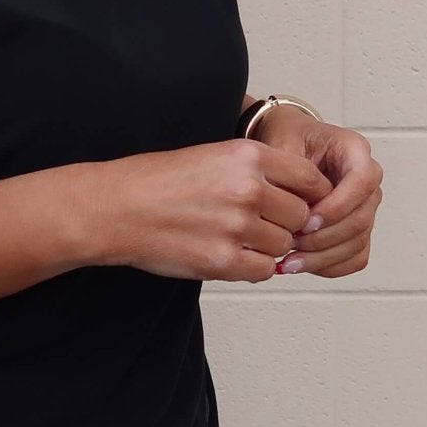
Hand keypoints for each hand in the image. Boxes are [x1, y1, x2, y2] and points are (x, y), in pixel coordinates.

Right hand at [98, 135, 328, 283]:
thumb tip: (301, 200)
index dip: (310, 195)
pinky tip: (229, 254)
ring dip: (267, 246)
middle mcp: (247, 189)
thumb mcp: (213, 156)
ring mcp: (236, 226)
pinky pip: (263, 270)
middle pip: (301, 216)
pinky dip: (252, 267)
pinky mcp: (222, 260)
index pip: (310, 178)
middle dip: (286, 223)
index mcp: (247, 156)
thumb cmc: (158, 182)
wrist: (116, 208)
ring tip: (234, 237)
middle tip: (260, 224)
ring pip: (283, 245)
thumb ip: (259, 173)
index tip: (298, 203)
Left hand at [251, 107, 382, 277]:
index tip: (307, 220)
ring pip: (359, 242)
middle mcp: (367, 180)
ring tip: (289, 260)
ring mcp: (365, 207)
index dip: (338, 206)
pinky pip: (355, 257)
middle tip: (290, 243)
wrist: (289, 145)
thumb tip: (290, 208)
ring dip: (324, 257)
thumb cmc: (288, 138)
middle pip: (362, 218)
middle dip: (325, 238)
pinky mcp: (357, 229)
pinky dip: (330, 266)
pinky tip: (301, 264)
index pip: (363, 180)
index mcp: (354, 150)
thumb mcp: (281, 142)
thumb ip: (288, 169)